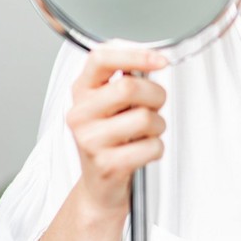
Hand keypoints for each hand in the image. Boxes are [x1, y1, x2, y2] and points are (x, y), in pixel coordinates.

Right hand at [66, 45, 167, 214]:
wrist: (100, 186)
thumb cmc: (111, 139)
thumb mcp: (109, 103)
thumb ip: (125, 79)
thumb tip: (152, 60)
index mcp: (82, 91)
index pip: (101, 58)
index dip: (135, 54)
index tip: (160, 60)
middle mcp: (80, 114)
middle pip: (129, 87)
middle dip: (155, 95)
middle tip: (154, 107)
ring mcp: (90, 141)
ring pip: (145, 118)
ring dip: (158, 126)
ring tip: (145, 133)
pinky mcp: (106, 165)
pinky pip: (151, 147)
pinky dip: (157, 149)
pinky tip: (142, 151)